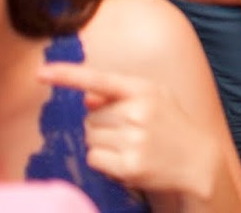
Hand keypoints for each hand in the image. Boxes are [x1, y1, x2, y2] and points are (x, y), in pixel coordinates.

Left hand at [39, 62, 219, 201]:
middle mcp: (138, 112)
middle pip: (90, 117)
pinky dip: (104, 161)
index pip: (99, 79)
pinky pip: (94, 159)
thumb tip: (87, 98)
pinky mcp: (129, 166)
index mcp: (144, 90)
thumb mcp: (156, 98)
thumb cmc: (173, 126)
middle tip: (128, 132)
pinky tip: (127, 160)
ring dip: (102, 144)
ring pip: (90, 138)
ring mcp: (134, 140)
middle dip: (102, 125)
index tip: (41, 72)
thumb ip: (121, 94)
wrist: (199, 161)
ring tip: (130, 146)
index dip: (68, 75)